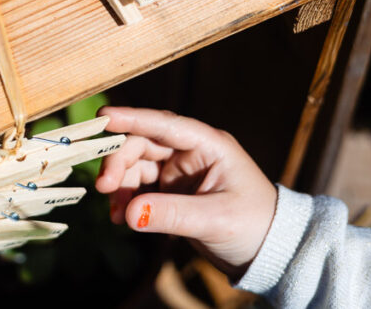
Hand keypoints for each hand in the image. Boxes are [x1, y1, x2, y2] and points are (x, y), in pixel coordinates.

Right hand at [95, 106, 277, 275]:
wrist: (267, 253)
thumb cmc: (255, 226)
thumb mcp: (216, 219)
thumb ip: (172, 214)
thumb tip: (130, 213)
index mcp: (209, 145)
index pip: (166, 125)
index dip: (134, 118)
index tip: (104, 116)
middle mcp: (191, 153)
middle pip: (143, 144)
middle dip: (120, 162)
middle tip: (103, 187)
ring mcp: (179, 171)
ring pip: (137, 166)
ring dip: (121, 185)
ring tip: (116, 213)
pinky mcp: (171, 192)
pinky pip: (139, 188)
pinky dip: (127, 201)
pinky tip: (122, 218)